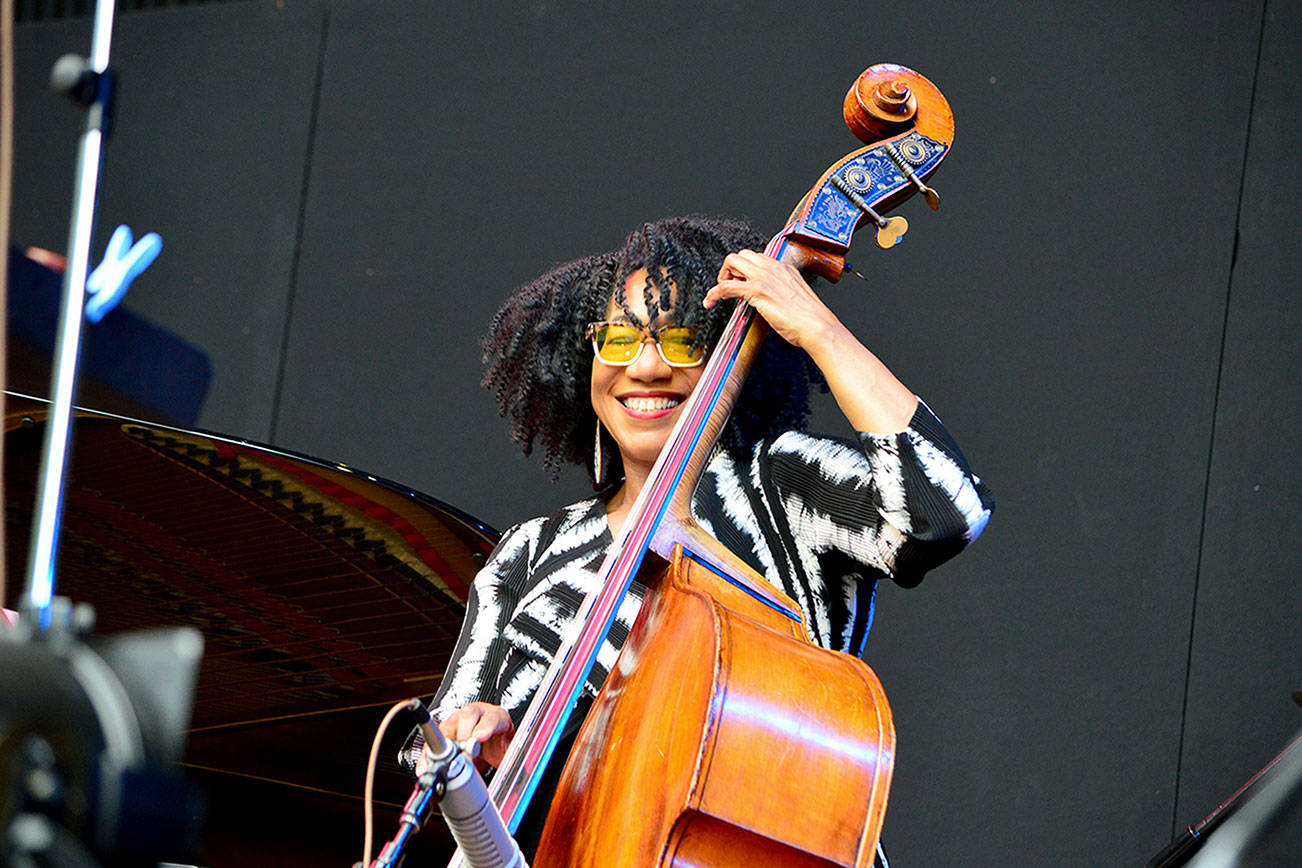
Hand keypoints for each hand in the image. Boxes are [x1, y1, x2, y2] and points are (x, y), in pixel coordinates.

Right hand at [429, 702, 514, 770]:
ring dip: (443, 743)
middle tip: (463, 752)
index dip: (485, 727)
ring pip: (448, 725)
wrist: (491, 743)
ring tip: (443, 760)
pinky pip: (433, 741)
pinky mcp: (445, 733)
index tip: (479, 738)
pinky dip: (429, 754)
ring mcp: (458, 721)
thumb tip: (519, 766)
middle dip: (463, 734)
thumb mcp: (511, 750)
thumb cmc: (499, 743)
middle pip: (468, 715)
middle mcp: (476, 714)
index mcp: (496, 716)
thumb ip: (513, 755)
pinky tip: (427, 764)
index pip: (493, 717)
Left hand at [704, 249, 915, 432]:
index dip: (744, 271)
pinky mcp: (756, 291)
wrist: (817, 326)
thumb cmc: (810, 318)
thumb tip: (771, 299)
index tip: (740, 283)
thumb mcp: (795, 297)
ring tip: (719, 293)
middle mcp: (772, 267)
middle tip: (729, 287)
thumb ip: (782, 292)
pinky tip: (710, 302)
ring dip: (721, 276)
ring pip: (731, 262)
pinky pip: (726, 286)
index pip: (756, 258)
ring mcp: (764, 277)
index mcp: (783, 267)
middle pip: (741, 255)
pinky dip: (714, 293)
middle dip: (730, 269)